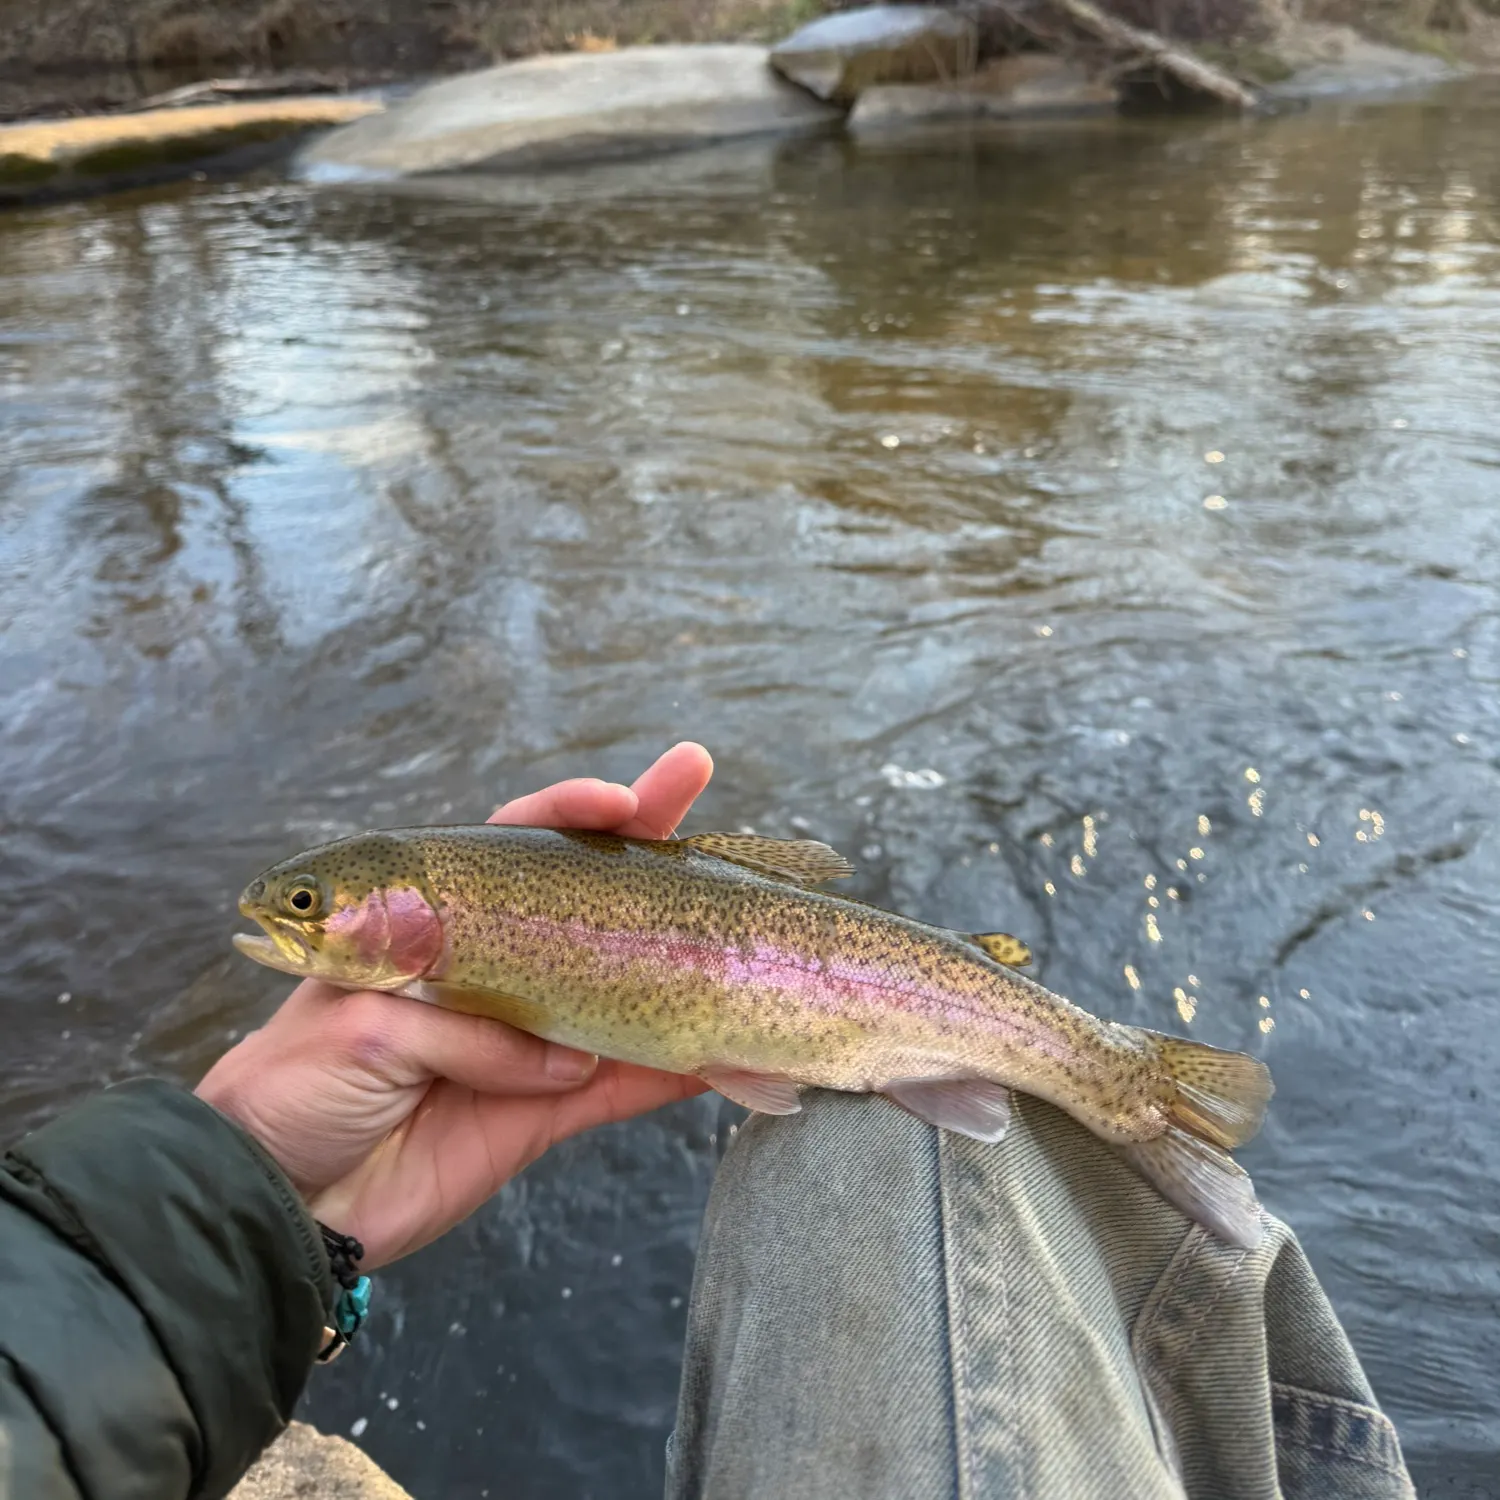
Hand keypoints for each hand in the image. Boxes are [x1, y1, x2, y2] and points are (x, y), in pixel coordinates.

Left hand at [196, 742, 713, 1266]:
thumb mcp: (364, 1029)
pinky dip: (677, 1071)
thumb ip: (470, 1028)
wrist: (278, 1206)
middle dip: (647, 844)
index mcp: (432, 923)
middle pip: (583, 897)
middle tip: (695, 783)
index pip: (511, 846)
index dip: (570, 814)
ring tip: (746, 921)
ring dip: (682, 955)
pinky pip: (625, 1083)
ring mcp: (526, 1036)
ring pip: (620, 984)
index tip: (625, 803)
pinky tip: (731, 1052)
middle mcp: (491, 966)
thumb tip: (566, 1056)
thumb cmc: (294, 1088)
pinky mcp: (544, 1110)